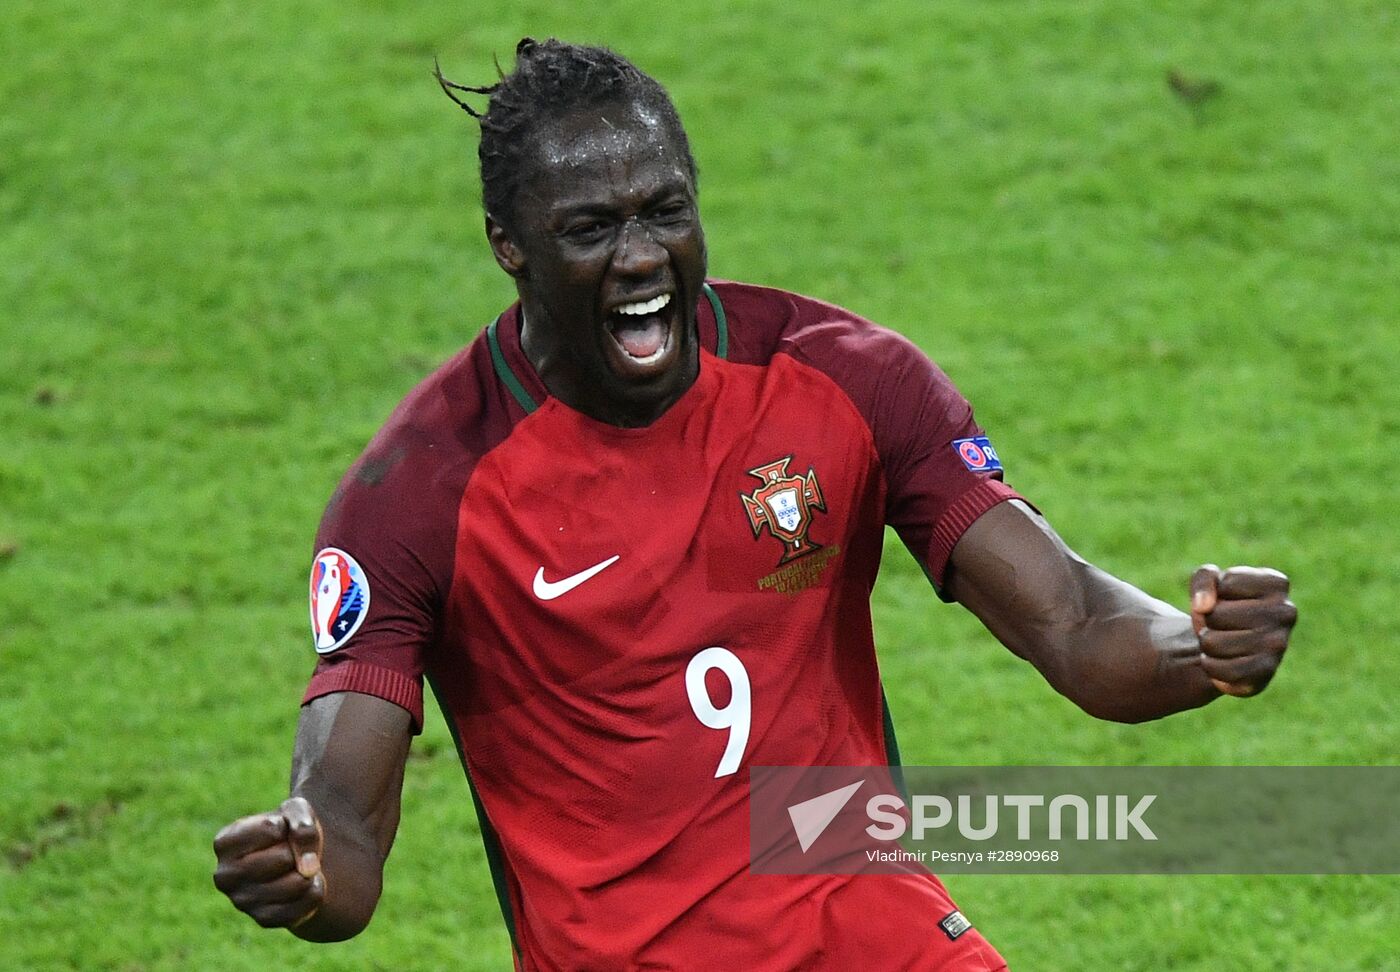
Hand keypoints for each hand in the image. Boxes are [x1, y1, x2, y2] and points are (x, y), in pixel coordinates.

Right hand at [213, 796, 325, 928]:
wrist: (293, 860)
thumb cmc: (288, 830)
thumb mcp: (297, 810)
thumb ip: (302, 823)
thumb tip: (308, 867)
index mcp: (224, 843)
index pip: (271, 829)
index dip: (288, 824)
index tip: (280, 829)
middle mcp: (225, 876)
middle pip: (284, 858)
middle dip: (297, 851)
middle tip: (289, 851)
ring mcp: (242, 902)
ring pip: (298, 883)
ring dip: (309, 871)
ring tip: (297, 867)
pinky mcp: (264, 920)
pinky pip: (306, 904)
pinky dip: (315, 889)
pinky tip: (306, 884)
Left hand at [1190, 565, 1296, 696]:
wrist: (1224, 645)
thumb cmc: (1220, 606)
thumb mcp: (1209, 580)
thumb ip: (1204, 578)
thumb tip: (1204, 606)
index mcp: (1276, 583)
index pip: (1228, 583)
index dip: (1214, 591)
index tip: (1225, 596)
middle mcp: (1286, 612)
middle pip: (1217, 615)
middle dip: (1208, 620)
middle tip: (1219, 623)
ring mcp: (1279, 644)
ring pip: (1214, 643)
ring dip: (1206, 643)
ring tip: (1219, 640)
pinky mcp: (1267, 672)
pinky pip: (1223, 670)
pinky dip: (1210, 665)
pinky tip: (1220, 660)